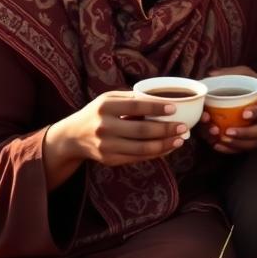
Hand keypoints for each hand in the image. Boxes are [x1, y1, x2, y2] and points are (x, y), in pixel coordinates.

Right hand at [43, 91, 187, 188]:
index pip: (135, 106)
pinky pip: (137, 158)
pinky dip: (156, 154)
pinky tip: (168, 147)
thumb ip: (132, 98)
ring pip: (142, 149)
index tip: (174, 109)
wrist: (72, 136)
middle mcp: (104, 127)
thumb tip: (163, 99)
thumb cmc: (97, 113)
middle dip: (166, 130)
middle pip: (141, 131)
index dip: (156, 108)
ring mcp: (106, 146)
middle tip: (184, 127)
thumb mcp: (109, 99)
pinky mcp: (109, 160)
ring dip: (165, 145)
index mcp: (105, 107)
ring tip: (180, 140)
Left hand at [201, 66, 256, 153]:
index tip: (244, 114)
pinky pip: (248, 148)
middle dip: (244, 133)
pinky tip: (219, 146)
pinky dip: (233, 149)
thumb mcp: (252, 76)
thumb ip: (234, 73)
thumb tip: (210, 74)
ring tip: (221, 140)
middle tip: (227, 132)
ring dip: (237, 144)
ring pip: (255, 143)